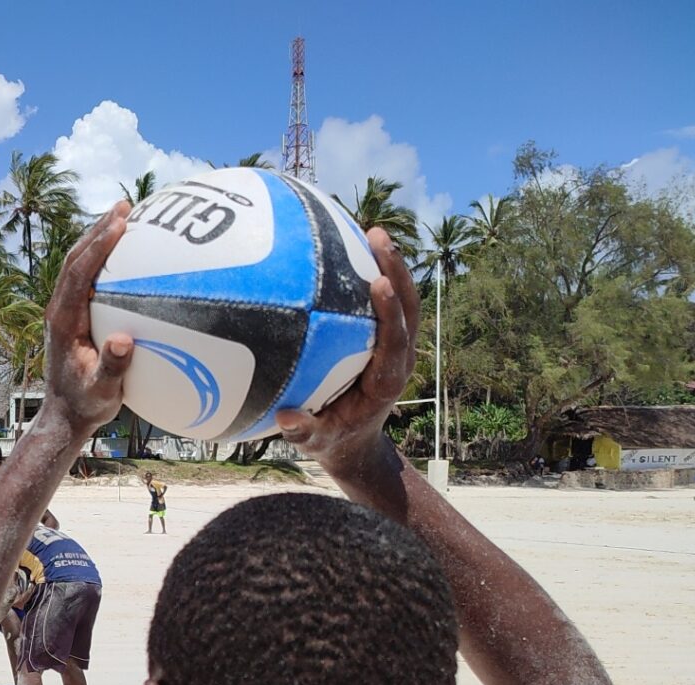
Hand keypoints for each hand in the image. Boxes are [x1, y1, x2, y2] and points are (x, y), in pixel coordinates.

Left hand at [43, 202, 135, 435]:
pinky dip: (103, 257)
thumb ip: (112, 367)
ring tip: (124, 214)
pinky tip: (125, 250)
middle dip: (98, 230)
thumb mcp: (102, 392)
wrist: (66, 415)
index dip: (97, 247)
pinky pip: (87, 277)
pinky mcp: (74, 315)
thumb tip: (123, 340)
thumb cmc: (86, 405)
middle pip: (75, 259)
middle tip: (125, 206)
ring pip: (78, 264)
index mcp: (63, 321)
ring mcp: (65, 311)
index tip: (120, 224)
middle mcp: (60, 310)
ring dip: (98, 238)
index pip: (78, 274)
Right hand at [274, 227, 418, 479]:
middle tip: (375, 235)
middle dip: (396, 270)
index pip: (394, 339)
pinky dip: (374, 274)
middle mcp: (398, 359)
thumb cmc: (333, 440)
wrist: (354, 443)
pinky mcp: (384, 340)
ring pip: (402, 299)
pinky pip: (384, 303)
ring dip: (390, 265)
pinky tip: (349, 250)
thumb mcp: (316, 443)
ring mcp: (395, 346)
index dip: (389, 310)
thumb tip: (286, 417)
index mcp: (386, 380)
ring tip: (370, 230)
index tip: (378, 282)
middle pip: (407, 307)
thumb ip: (304, 432)